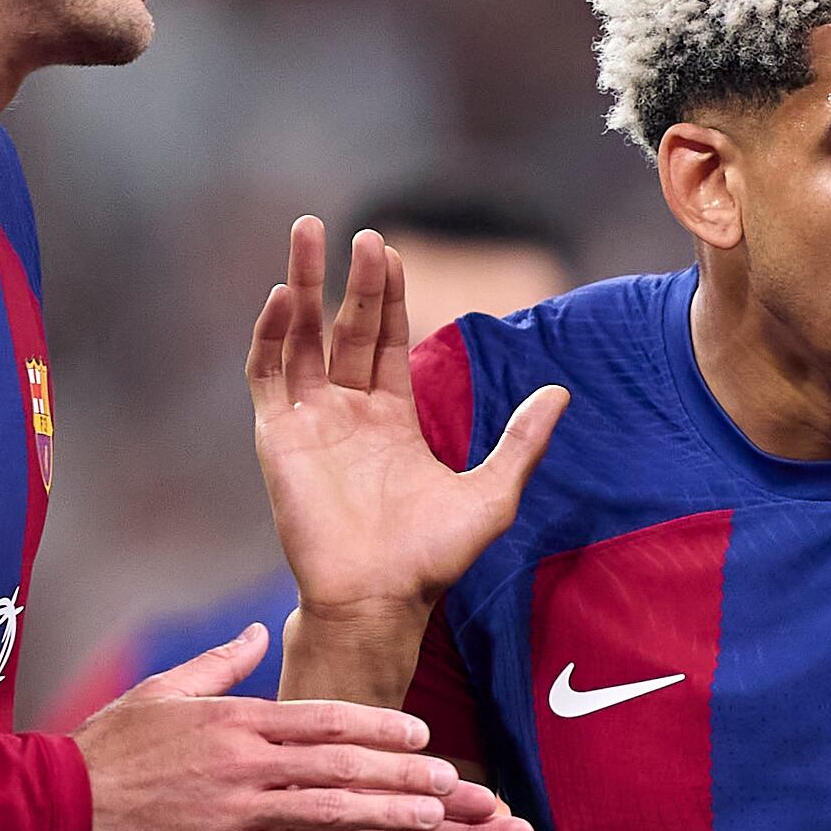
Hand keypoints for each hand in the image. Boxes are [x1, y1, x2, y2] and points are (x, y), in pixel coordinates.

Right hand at [72, 625, 488, 830]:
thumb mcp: (162, 691)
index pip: (322, 717)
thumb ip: (220, 664)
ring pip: (324, 813)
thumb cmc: (108, 747)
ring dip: (383, 818)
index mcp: (232, 719)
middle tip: (450, 782)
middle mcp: (239, 762)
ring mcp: (230, 811)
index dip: (377, 726)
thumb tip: (258, 631)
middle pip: (338, 765)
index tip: (420, 734)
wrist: (53, 803)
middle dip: (399, 774)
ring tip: (431, 823)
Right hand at [251, 217, 566, 625]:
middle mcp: (348, 413)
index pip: (388, 341)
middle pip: (348, 329)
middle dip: (354, 281)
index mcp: (392, 419)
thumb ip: (523, 441)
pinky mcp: (277, 437)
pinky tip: (285, 297)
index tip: (392, 252)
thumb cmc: (433, 558)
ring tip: (308, 234)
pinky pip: (268, 374)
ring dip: (304, 286)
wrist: (380, 598)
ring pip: (301, 338)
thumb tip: (561, 393)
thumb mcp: (493, 492)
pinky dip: (272, 334)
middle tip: (364, 232)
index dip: (389, 296)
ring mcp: (309, 422)